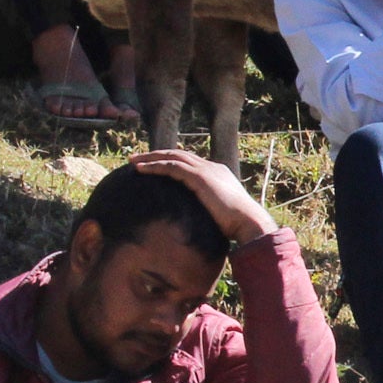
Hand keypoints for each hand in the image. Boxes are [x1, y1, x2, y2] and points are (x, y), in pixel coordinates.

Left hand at [125, 149, 273, 242]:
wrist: (249, 222)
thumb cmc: (238, 226)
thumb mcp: (221, 216)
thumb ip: (209, 212)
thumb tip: (199, 225)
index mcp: (218, 174)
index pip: (190, 162)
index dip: (171, 162)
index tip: (156, 166)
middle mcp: (212, 167)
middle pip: (179, 155)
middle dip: (157, 155)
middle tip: (138, 159)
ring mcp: (206, 170)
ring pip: (172, 157)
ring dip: (151, 158)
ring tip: (133, 162)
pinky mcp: (199, 177)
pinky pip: (171, 167)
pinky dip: (154, 166)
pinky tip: (139, 170)